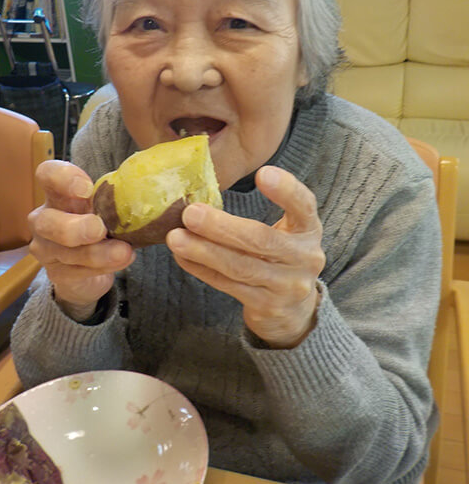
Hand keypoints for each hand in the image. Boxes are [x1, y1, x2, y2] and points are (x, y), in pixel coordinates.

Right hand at [29, 160, 134, 319]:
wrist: (94, 265)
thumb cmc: (104, 222)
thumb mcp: (108, 205)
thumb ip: (119, 195)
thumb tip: (153, 183)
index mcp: (59, 193)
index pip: (47, 174)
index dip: (62, 177)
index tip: (87, 187)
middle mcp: (45, 218)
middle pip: (46, 220)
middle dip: (74, 227)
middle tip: (99, 228)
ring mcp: (47, 248)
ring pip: (65, 251)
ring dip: (97, 252)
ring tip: (124, 251)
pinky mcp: (57, 273)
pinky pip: (77, 271)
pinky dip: (102, 267)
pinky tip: (122, 261)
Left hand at [166, 165, 324, 347]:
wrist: (295, 310)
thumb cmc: (280, 256)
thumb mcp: (285, 232)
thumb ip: (262, 214)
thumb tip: (204, 195)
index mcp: (308, 230)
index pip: (303, 205)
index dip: (286, 189)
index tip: (262, 173)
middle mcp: (304, 257)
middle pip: (262, 240)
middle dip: (222, 227)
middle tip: (190, 213)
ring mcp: (287, 286)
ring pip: (241, 266)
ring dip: (204, 251)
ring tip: (175, 237)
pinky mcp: (268, 306)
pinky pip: (228, 285)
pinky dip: (202, 270)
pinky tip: (182, 257)